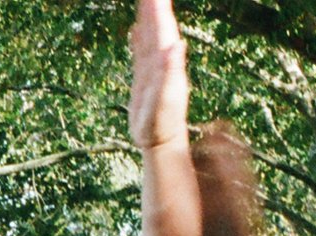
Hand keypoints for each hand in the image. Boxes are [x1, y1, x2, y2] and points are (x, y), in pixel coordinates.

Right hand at [130, 0, 189, 151]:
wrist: (161, 141)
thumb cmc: (163, 124)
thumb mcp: (167, 98)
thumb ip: (172, 71)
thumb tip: (178, 44)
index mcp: (166, 62)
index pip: (163, 28)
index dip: (159, 8)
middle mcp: (162, 61)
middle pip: (158, 26)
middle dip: (154, 6)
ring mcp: (153, 68)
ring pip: (150, 34)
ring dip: (148, 16)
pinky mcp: (144, 77)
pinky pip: (141, 50)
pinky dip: (140, 36)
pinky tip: (137, 28)